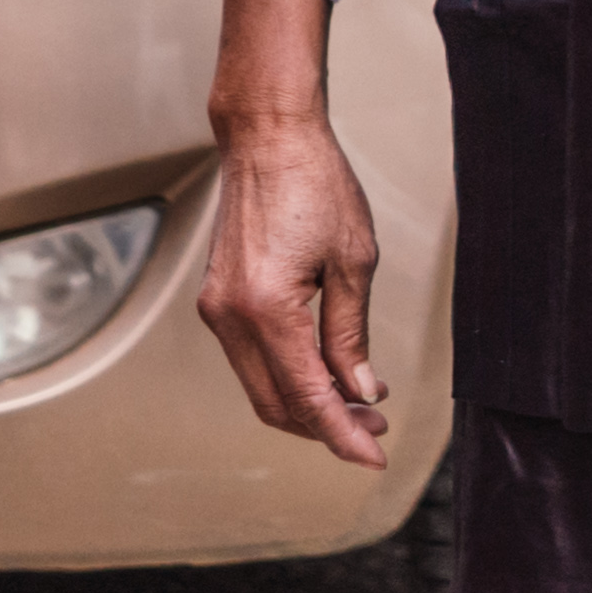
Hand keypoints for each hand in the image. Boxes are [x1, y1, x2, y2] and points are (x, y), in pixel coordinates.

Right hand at [193, 0, 388, 468]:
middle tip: (374, 426)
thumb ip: (351, 334)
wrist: (268, 137)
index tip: (374, 455)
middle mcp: (230, 317)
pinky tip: (324, 372)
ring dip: (306, 405)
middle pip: (277, 405)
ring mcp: (217, 310)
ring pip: (261, 387)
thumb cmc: (315, 183)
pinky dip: (287, 377)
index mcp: (267, 309)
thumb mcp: (353, 261)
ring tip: (357, 403)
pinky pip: (251, 360)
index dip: (343, 434)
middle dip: (326, 426)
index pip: (308, 396)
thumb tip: (360, 389)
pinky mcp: (218, 301)